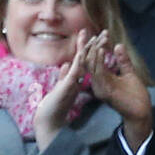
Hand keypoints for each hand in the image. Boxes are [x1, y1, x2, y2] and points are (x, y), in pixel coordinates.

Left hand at [33, 28, 89, 150]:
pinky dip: (78, 63)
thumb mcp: (59, 87)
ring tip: (99, 38)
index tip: (92, 34)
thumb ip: (63, 76)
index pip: (82, 58)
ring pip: (84, 64)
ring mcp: (72, 83)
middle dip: (95, 45)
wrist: (49, 120)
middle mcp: (75, 79)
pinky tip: (81, 54)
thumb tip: (65, 64)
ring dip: (91, 51)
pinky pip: (74, 73)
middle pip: (87, 58)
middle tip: (105, 33)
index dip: (86, 45)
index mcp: (74, 77)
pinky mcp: (67, 87)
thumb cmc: (53, 106)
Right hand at [83, 31, 152, 148]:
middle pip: (87, 63)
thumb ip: (122, 60)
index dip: (92, 48)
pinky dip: (98, 61)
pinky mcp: (104, 91)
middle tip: (89, 33)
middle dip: (87, 48)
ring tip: (96, 39)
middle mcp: (97, 83)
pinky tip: (100, 50)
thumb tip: (118, 45)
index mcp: (101, 79)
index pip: (92, 62)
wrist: (140, 110)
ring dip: (93, 51)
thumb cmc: (134, 95)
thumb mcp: (128, 72)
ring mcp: (99, 88)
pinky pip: (98, 73)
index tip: (95, 34)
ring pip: (90, 67)